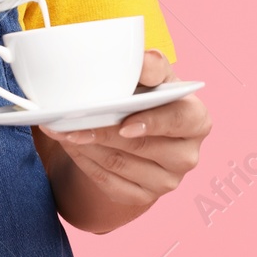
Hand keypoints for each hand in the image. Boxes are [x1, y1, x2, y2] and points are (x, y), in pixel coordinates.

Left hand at [37, 50, 211, 219]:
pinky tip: (70, 145)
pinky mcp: (142, 196)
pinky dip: (84, 161)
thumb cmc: (150, 96)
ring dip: (85, 145)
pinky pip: (108, 182)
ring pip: (118, 164)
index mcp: (196, 120)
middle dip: (102, 132)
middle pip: (141, 146)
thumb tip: (140, 59)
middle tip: (69, 120)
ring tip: (60, 129)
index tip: (124, 123)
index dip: (152, 123)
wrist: (140, 126)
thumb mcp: (154, 76)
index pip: (180, 121)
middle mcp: (186, 155)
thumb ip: (151, 66)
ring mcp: (165, 181)